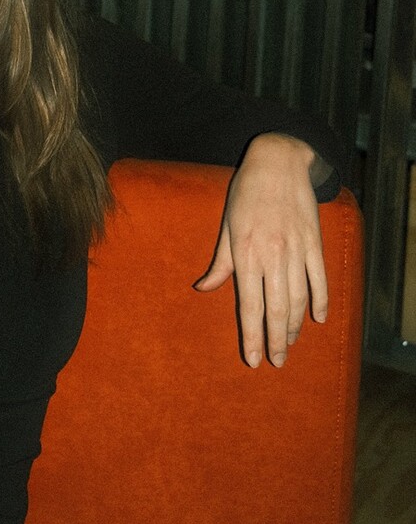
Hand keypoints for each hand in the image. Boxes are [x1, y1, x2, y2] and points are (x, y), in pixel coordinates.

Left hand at [194, 133, 327, 367]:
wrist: (277, 162)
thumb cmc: (245, 194)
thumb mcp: (226, 226)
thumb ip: (220, 263)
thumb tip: (203, 289)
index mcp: (246, 253)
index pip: (249, 305)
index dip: (251, 334)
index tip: (252, 358)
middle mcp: (272, 256)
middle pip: (276, 309)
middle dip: (275, 340)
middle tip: (275, 361)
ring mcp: (296, 250)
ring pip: (299, 298)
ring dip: (294, 325)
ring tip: (288, 343)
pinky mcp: (315, 242)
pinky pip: (320, 279)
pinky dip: (321, 300)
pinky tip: (318, 318)